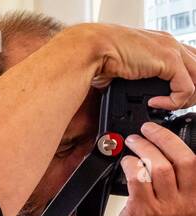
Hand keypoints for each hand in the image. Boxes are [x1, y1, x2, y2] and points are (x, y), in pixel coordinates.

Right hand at [77, 23, 195, 109]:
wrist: (94, 50)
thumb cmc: (101, 58)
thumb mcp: (125, 70)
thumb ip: (138, 80)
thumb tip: (133, 98)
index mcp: (162, 44)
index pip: (190, 63)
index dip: (184, 84)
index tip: (168, 98)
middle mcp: (171, 44)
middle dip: (189, 93)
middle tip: (170, 105)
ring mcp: (172, 51)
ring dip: (183, 99)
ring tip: (164, 106)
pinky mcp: (169, 60)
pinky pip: (185, 88)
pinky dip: (172, 102)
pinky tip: (154, 103)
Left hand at [115, 121, 195, 215]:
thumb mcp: (185, 203)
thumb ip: (183, 181)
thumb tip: (166, 149)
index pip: (194, 161)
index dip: (178, 140)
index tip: (166, 128)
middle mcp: (184, 201)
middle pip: (179, 160)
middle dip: (161, 138)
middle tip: (147, 130)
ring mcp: (164, 207)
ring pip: (158, 168)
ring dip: (143, 149)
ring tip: (134, 142)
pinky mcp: (143, 211)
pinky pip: (138, 180)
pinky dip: (131, 165)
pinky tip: (127, 162)